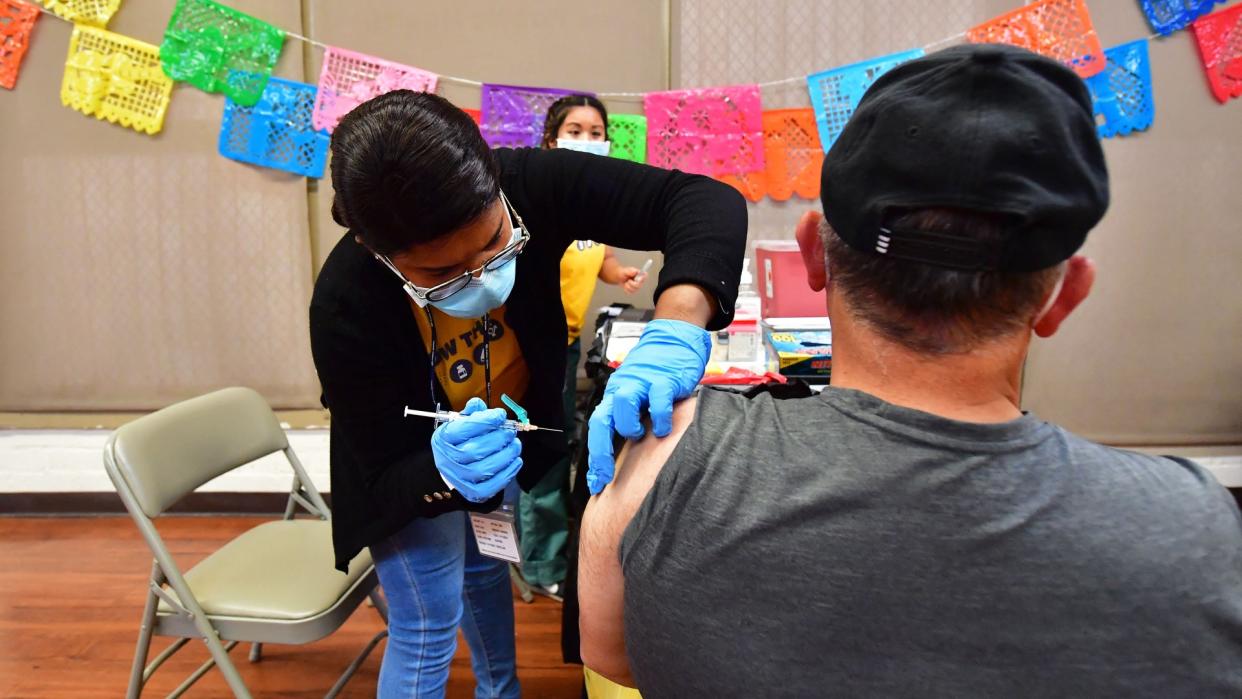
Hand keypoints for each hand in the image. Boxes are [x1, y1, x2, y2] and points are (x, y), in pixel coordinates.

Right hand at [430, 397, 522, 502]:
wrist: (452, 470)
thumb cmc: (459, 443)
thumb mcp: (460, 424)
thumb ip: (471, 413)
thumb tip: (478, 404)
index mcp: (444, 439)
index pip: (463, 429)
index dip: (485, 421)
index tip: (500, 415)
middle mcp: (448, 460)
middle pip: (474, 451)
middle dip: (498, 438)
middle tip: (511, 432)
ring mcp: (460, 479)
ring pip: (485, 469)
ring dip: (506, 455)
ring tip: (515, 445)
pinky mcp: (473, 493)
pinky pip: (493, 485)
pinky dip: (508, 472)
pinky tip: (515, 461)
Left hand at [586, 319, 709, 494]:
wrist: (673, 341)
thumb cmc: (656, 375)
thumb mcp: (638, 397)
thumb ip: (631, 420)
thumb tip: (625, 455)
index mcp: (614, 397)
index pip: (597, 428)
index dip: (595, 458)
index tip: (596, 484)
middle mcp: (623, 389)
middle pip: (602, 420)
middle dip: (600, 452)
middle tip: (605, 475)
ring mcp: (642, 382)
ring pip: (623, 404)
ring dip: (629, 425)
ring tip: (640, 434)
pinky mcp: (665, 379)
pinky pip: (658, 398)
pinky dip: (660, 417)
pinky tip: (663, 429)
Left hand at [619, 267, 644, 294]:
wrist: (620, 277)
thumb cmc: (625, 272)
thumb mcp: (627, 270)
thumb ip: (631, 271)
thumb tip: (635, 272)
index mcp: (640, 274)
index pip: (645, 276)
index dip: (641, 278)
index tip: (636, 279)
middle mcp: (640, 281)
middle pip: (638, 286)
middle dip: (632, 284)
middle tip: (629, 280)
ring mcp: (637, 286)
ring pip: (634, 290)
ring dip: (628, 286)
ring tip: (626, 282)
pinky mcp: (633, 290)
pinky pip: (630, 292)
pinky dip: (626, 289)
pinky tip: (626, 285)